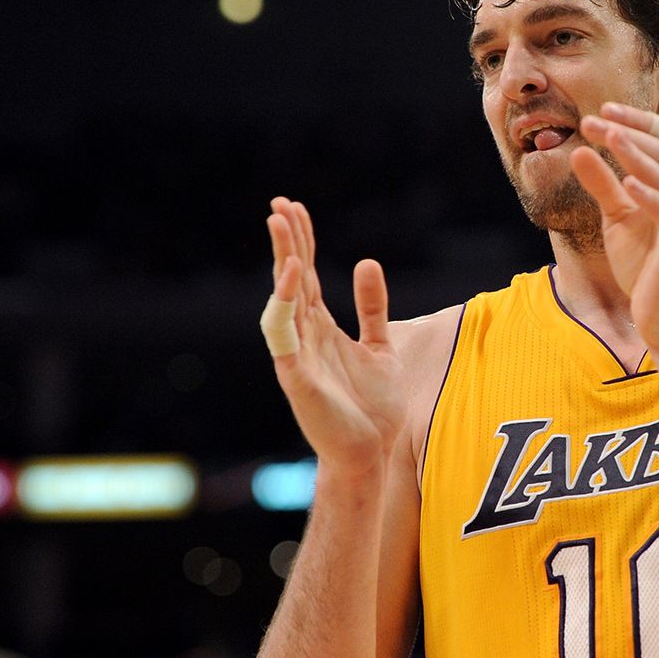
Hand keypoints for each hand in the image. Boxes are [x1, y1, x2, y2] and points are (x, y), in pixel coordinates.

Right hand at [265, 197, 405, 477]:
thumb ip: (372, 307)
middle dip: (287, 241)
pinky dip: (285, 304)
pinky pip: (285, 335)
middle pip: (292, 278)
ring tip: (279, 225)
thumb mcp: (380, 345)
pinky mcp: (296, 376)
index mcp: (321, 328)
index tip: (293, 208)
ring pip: (284, 298)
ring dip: (282, 261)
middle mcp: (305, 336)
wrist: (370, 453)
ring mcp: (298, 354)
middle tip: (279, 204)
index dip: (301, 241)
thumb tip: (365, 262)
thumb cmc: (372, 406)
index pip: (308, 275)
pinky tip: (293, 275)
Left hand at [570, 104, 658, 352]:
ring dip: (638, 156)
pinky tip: (628, 184)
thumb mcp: (617, 220)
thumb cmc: (645, 270)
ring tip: (611, 138)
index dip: (637, 124)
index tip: (602, 112)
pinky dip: (651, 197)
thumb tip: (579, 151)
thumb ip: (602, 186)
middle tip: (597, 119)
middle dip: (632, 132)